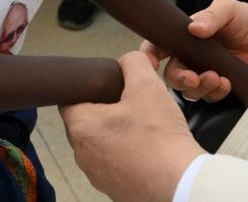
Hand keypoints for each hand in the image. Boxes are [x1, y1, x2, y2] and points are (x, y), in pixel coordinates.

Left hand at [60, 52, 203, 201]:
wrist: (179, 183)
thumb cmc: (159, 139)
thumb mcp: (147, 86)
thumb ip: (134, 63)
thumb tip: (130, 60)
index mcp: (81, 127)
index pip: (68, 100)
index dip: (87, 88)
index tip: (106, 85)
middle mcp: (82, 154)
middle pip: (86, 122)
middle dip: (105, 110)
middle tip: (131, 103)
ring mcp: (97, 174)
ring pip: (101, 143)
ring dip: (117, 133)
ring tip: (143, 126)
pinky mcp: (114, 189)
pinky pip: (115, 163)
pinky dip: (128, 153)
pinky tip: (149, 147)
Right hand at [141, 0, 247, 101]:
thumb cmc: (246, 20)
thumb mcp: (228, 10)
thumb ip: (211, 16)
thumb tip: (194, 28)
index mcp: (185, 37)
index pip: (158, 45)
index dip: (149, 54)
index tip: (150, 63)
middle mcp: (190, 57)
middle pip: (172, 74)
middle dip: (180, 78)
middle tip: (193, 77)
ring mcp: (204, 73)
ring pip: (188, 90)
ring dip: (199, 87)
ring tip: (217, 78)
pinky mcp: (219, 87)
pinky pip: (209, 97)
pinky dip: (215, 92)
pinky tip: (227, 83)